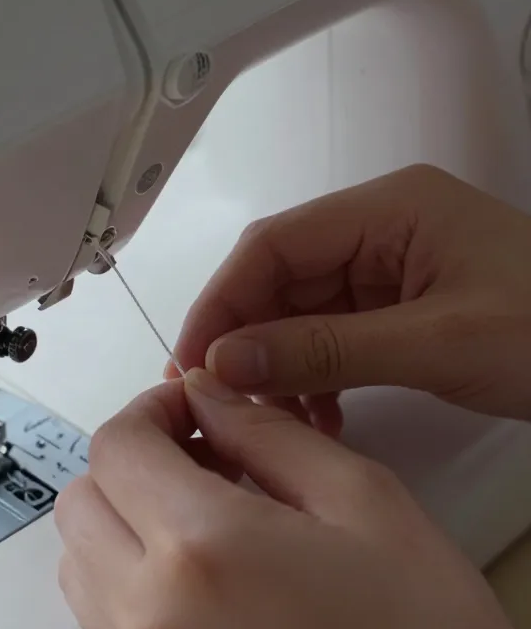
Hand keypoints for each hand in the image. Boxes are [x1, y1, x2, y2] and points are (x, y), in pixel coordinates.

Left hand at [55, 372, 530, 628]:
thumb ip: (267, 432)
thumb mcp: (361, 498)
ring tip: (203, 512)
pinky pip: (108, 626)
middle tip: (201, 452)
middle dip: (131, 460)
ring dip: (124, 520)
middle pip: (82, 503)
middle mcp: (155, 618)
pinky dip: (132, 579)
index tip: (195, 407)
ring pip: (80, 565)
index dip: (151, 409)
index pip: (116, 447)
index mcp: (205, 547)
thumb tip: (207, 396)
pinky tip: (207, 574)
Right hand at [168, 164, 530, 420]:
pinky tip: (321, 415)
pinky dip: (319, 372)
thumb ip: (326, 350)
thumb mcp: (435, 342)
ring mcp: (396, 266)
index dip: (224, 300)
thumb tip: (229, 361)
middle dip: (247, 337)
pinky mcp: (407, 304)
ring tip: (273, 419)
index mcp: (390, 209)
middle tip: (217, 400)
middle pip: (284, 274)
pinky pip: (339, 332)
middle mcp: (384, 227)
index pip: (276, 244)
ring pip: (305, 308)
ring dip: (281, 361)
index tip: (194, 361)